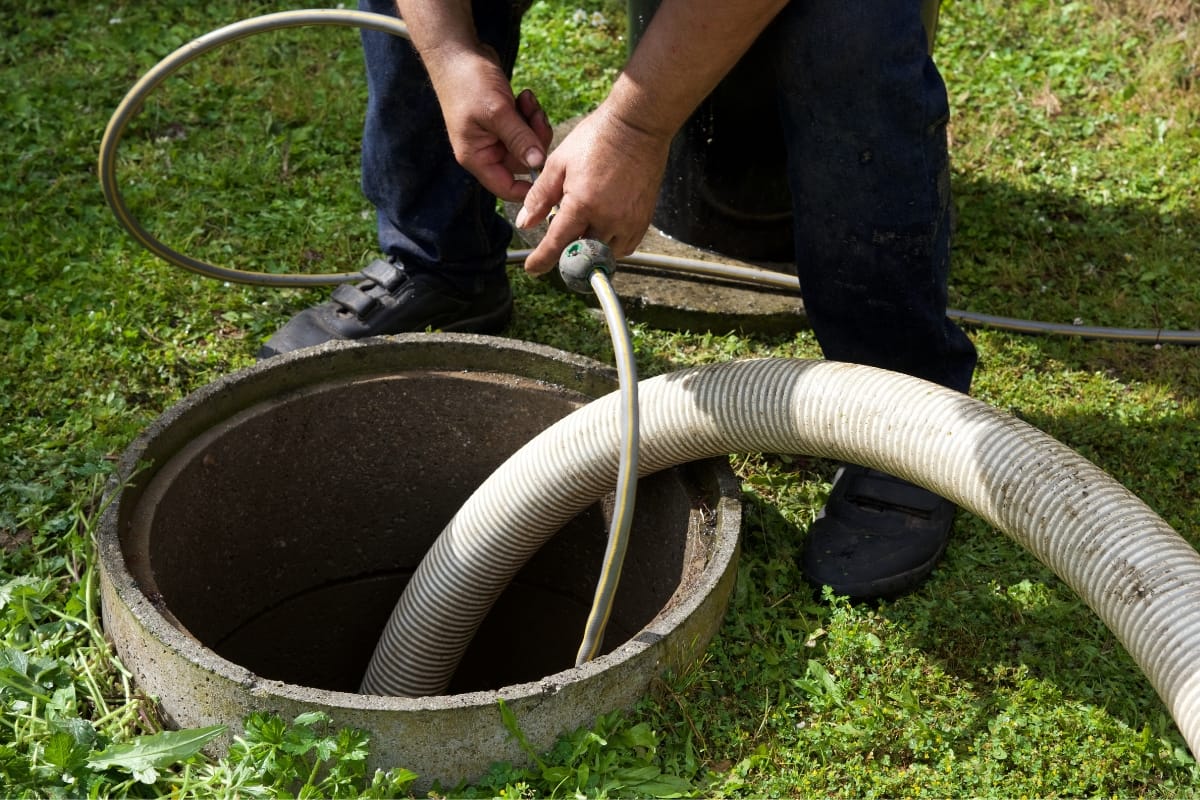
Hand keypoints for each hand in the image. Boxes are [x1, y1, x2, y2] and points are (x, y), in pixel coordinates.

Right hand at [426, 47, 552, 201]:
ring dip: (534, 123)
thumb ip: (519, 139)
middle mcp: (486, 151)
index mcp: (477, 157)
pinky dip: (530, 113)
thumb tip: (538, 164)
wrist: (457, 51)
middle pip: (523, 163)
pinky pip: (526, 127)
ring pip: (528, 144)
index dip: (528, 189)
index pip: (506, 188)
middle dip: (535, 140)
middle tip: (536, 115)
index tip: (549, 174)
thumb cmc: (469, 82)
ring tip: (528, 100)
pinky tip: (525, 96)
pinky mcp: (504, 121)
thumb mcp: (497, 111)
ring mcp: (495, 136)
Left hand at [515, 104, 670, 273]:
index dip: (542, 260)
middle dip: (567, 253)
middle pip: (582, 254)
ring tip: (582, 230)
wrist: (637, 126)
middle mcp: (608, 218)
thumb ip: (539, 196)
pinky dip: (610, 246)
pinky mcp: (643, 220)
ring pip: (604, 254)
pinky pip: (625, 247)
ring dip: (590, 250)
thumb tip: (525, 223)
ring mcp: (629, 221)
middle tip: (559, 242)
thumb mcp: (558, 163)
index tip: (532, 268)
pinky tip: (601, 230)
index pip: (557, 244)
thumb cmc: (596, 139)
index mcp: (582, 204)